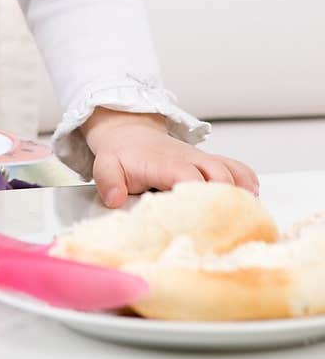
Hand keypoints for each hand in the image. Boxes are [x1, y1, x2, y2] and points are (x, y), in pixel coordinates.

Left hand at [80, 108, 259, 208]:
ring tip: (251, 217)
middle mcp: (190, 160)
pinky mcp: (208, 163)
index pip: (190, 178)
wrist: (128, 132)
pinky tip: (252, 198)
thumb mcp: (106, 166)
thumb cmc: (121, 153)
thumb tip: (115, 200)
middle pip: (219, 174)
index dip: (202, 196)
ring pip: (232, 170)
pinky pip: (236, 167)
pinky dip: (247, 180)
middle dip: (228, 198)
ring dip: (243, 191)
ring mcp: (202, 161)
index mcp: (166, 164)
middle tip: (234, 227)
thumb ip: (108, 182)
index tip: (208, 220)